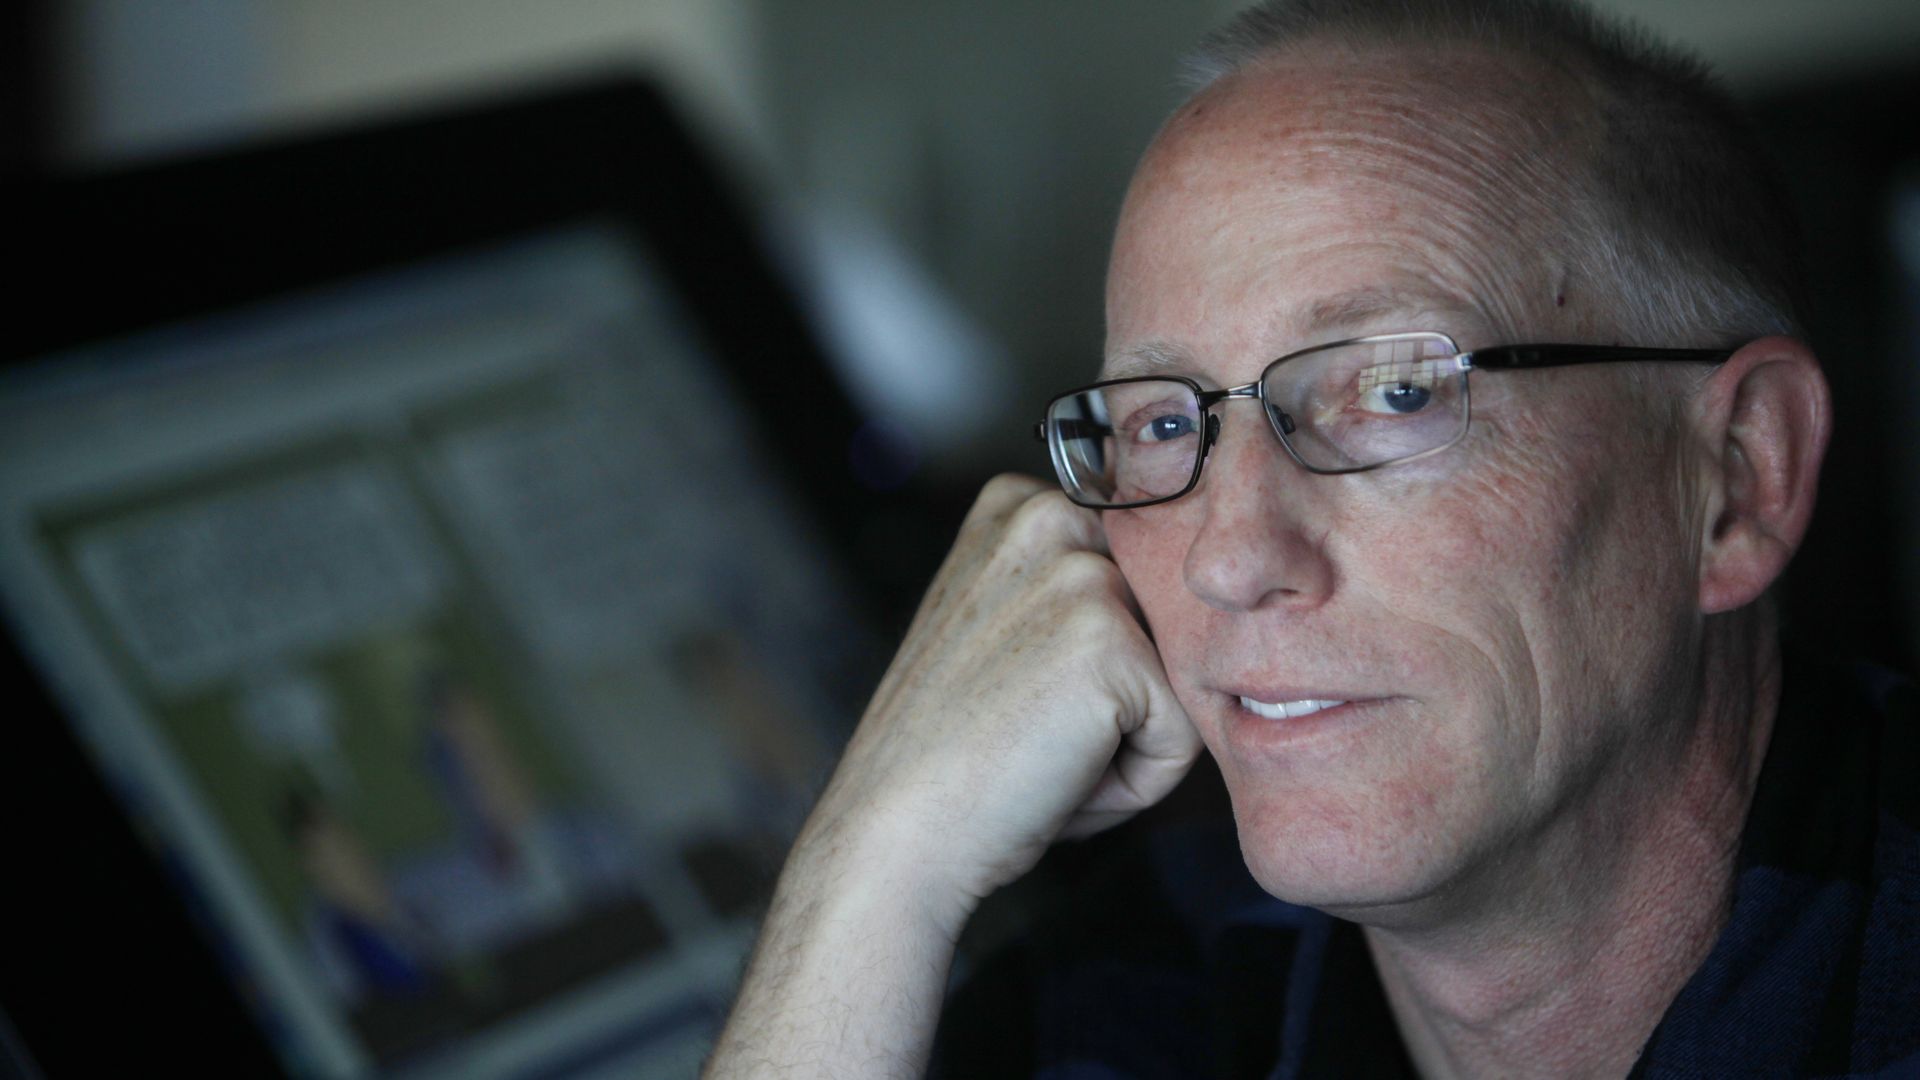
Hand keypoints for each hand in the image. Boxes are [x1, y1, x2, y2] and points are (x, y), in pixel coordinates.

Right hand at [704, 475, 1199, 1078]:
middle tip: (1026, 731)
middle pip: (1166, 626)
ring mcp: (1081, 575)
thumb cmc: (952, 757)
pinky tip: (1056, 779)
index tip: (1014, 692)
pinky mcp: (1111, 643)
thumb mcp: (1004, 631)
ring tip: (1041, 753)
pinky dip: (1136, 783)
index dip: (1094, 663)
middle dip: (1121, 698)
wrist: (894, 831)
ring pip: (1180, 680)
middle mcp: (1050, 518)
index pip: (1137, 583)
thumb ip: (1078, 596)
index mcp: (1019, 506)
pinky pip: (1183, 736)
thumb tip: (1196, 602)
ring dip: (1129, 740)